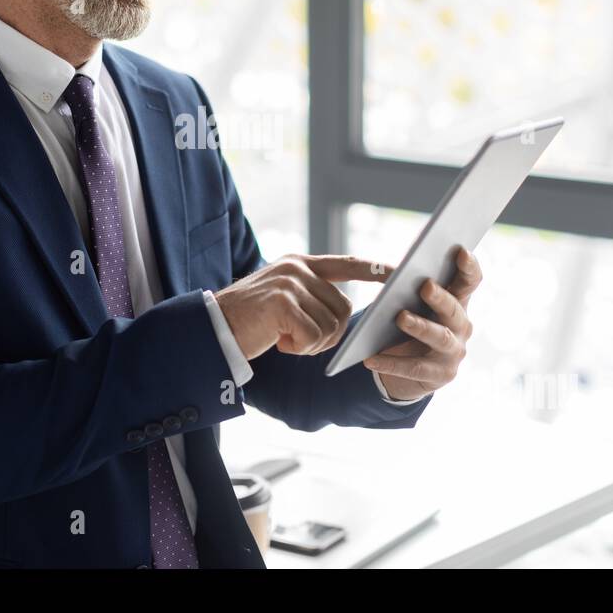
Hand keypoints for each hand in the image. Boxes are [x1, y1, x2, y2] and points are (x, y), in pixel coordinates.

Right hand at [215, 255, 391, 359]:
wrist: (212, 328)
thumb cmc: (249, 321)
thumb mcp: (282, 298)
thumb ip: (310, 294)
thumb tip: (345, 312)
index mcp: (300, 264)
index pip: (347, 264)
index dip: (375, 269)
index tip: (399, 271)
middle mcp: (297, 268)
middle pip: (343, 309)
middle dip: (328, 335)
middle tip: (297, 340)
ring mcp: (290, 284)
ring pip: (330, 326)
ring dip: (312, 344)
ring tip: (284, 339)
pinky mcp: (283, 304)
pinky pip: (314, 337)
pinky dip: (299, 349)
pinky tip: (277, 343)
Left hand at [364, 247, 481, 400]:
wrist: (408, 368)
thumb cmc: (410, 325)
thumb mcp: (413, 304)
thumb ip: (411, 288)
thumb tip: (396, 271)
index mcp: (457, 301)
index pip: (470, 281)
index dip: (469, 267)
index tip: (460, 250)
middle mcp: (462, 326)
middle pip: (454, 309)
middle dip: (440, 297)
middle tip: (425, 286)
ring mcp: (454, 352)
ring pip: (440, 337)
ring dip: (421, 326)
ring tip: (400, 318)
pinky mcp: (441, 375)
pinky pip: (415, 368)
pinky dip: (392, 363)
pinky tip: (371, 359)